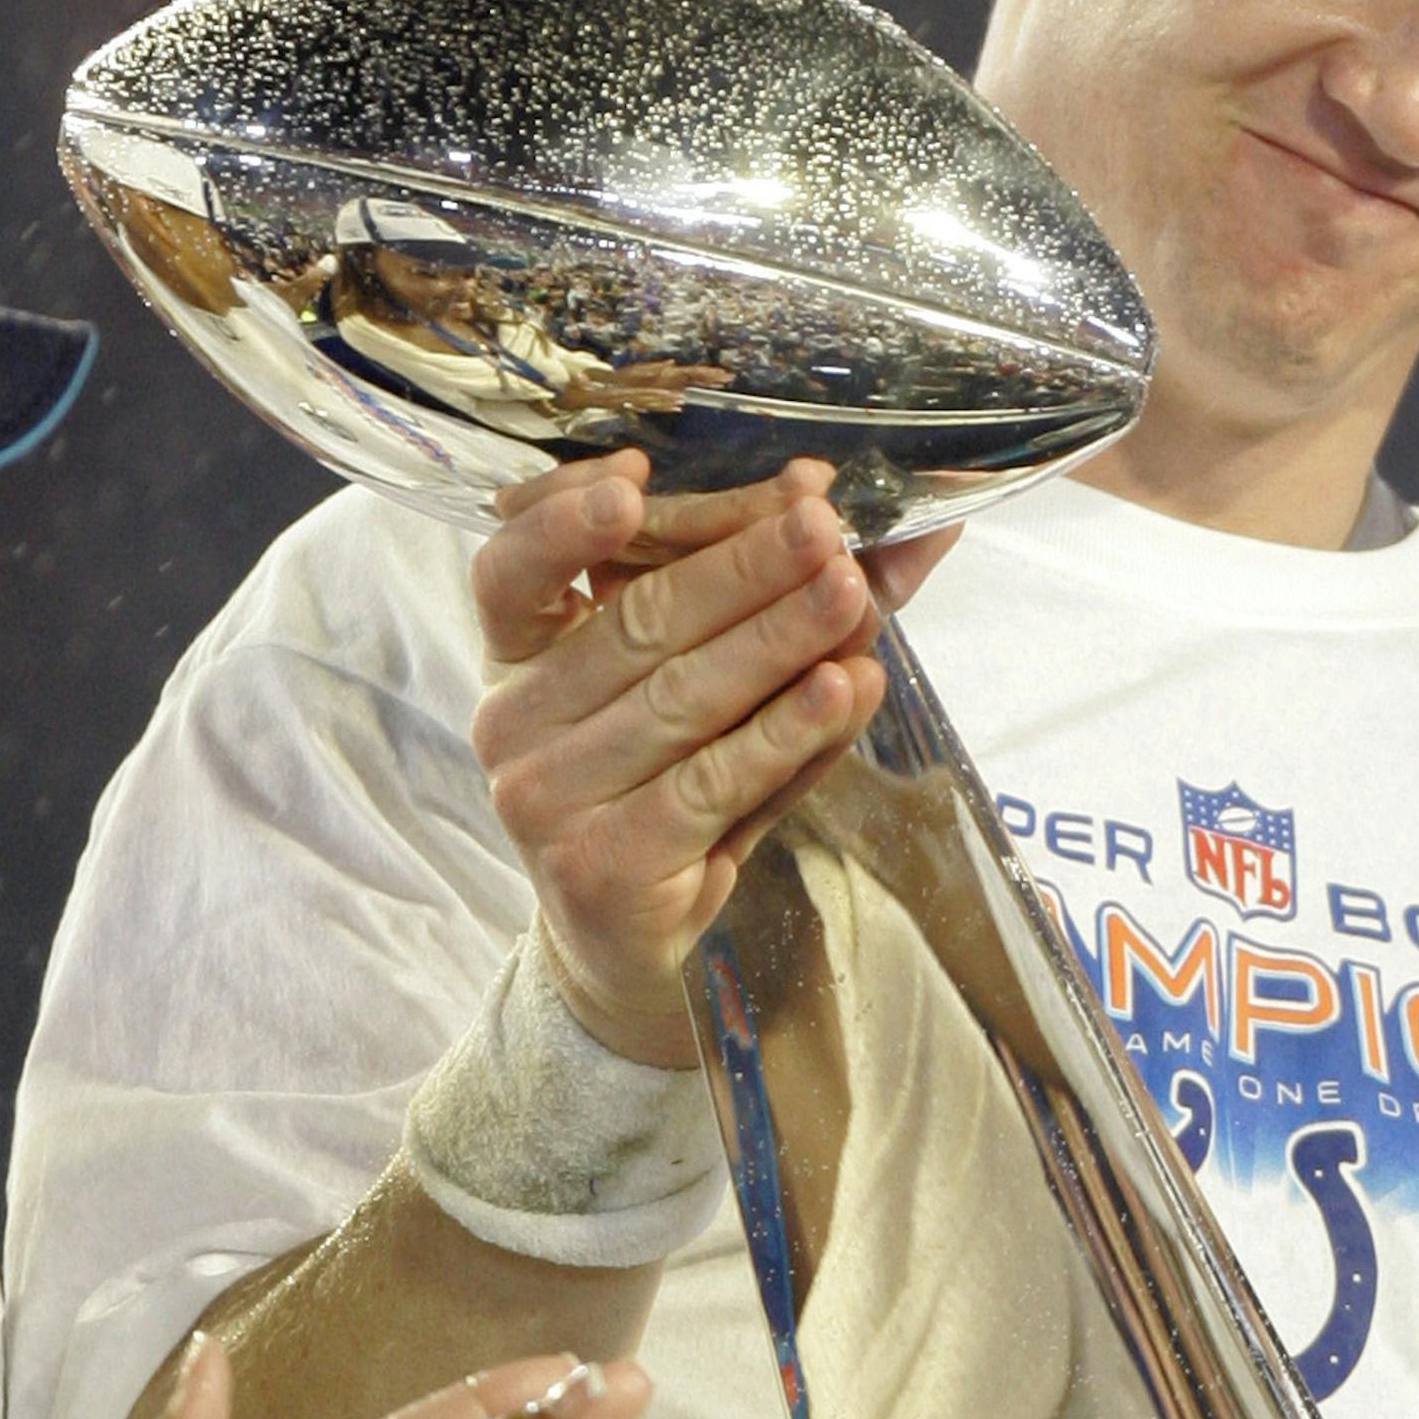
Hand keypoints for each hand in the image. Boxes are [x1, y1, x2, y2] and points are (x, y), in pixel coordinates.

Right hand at [469, 451, 954, 1063]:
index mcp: (518, 655)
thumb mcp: (709, 680)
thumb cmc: (672, 782)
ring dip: (780, 639)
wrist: (633, 942)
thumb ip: (784, 598)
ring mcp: (546, 799)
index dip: (562, 521)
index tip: (634, 476)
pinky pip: (713, 781)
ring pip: (683, 697)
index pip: (508, 572)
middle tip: (824, 525)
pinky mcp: (603, 865)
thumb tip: (911, 530)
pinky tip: (846, 688)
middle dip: (743, 566)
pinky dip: (788, 732)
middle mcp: (512, 722)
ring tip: (854, 594)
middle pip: (636, 622)